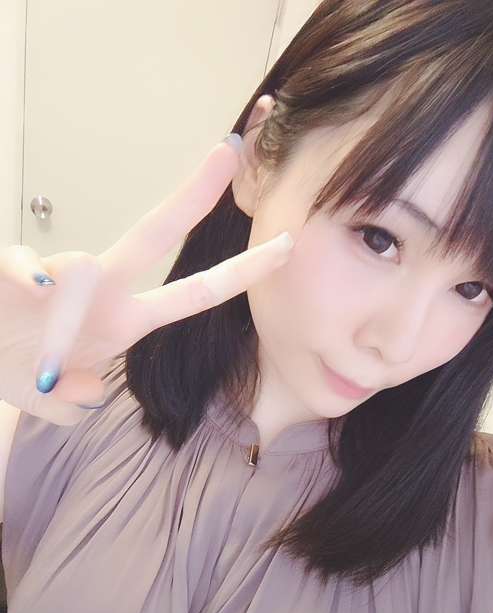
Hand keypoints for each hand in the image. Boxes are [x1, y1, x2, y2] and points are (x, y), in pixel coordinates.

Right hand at [0, 137, 293, 425]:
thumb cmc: (24, 371)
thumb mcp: (57, 400)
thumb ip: (77, 402)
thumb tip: (87, 392)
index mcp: (127, 320)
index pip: (196, 292)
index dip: (242, 272)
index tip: (286, 246)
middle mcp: (101, 289)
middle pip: (155, 235)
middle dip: (194, 197)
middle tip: (230, 150)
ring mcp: (59, 276)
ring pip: (80, 266)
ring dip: (68, 306)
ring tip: (46, 349)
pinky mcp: (13, 269)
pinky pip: (22, 264)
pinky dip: (24, 275)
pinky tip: (31, 292)